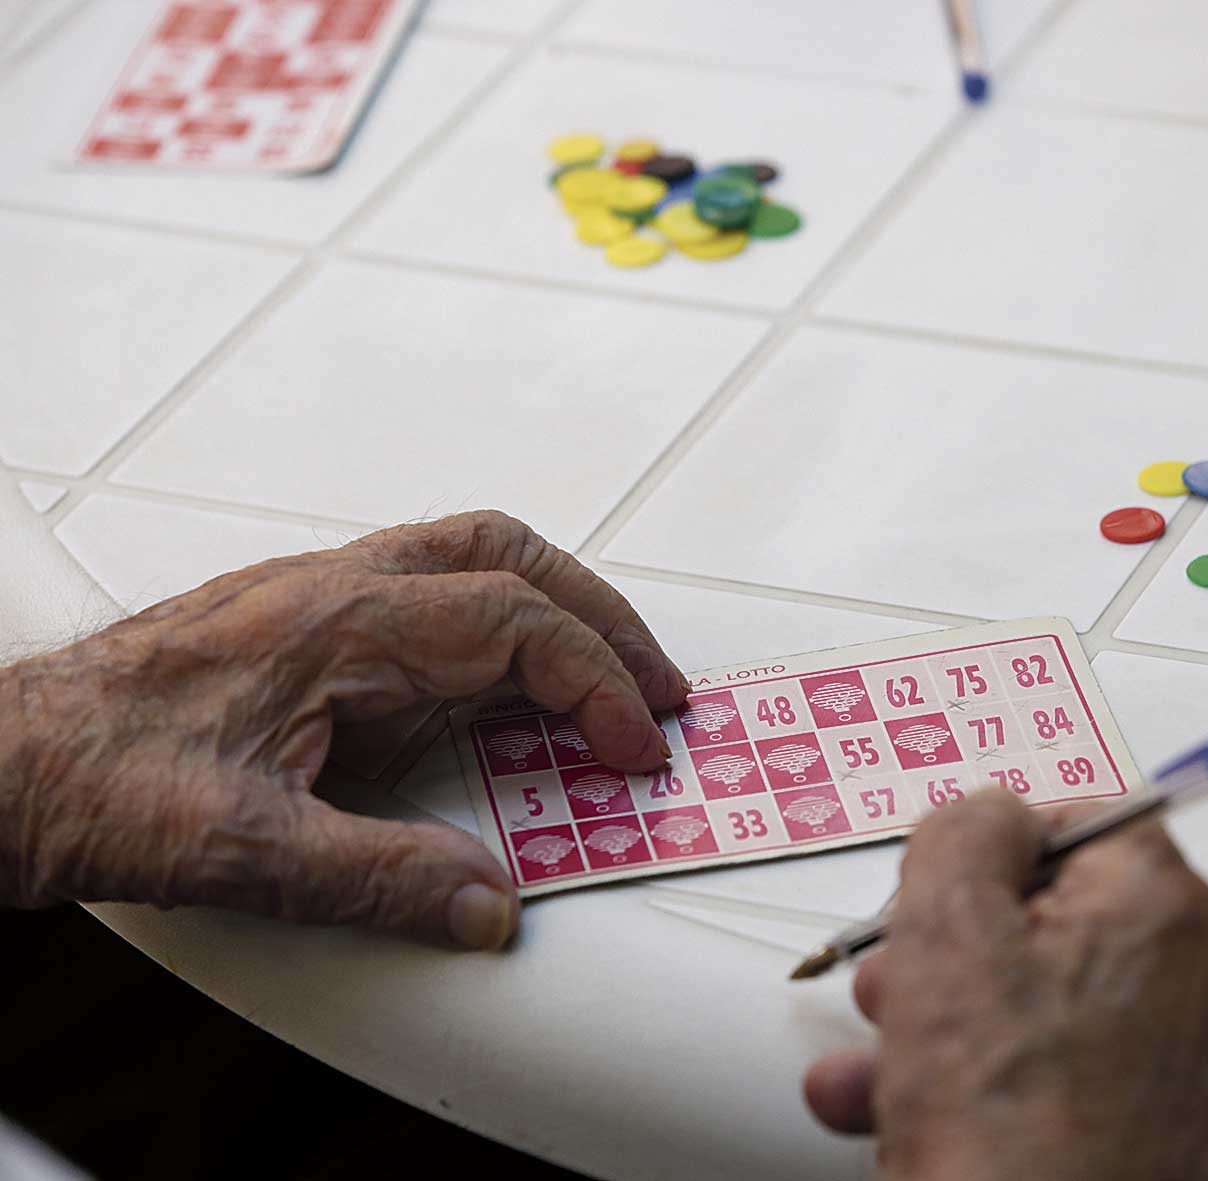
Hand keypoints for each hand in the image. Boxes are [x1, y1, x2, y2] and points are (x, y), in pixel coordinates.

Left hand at [0, 510, 687, 948]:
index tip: (632, 746)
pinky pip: (435, 590)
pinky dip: (502, 625)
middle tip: (656, 690)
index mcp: (340, 623)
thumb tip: (483, 899)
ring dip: (560, 609)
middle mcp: (338, 590)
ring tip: (607, 672)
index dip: (597, 684)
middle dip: (606, 622)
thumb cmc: (90, 778)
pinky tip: (505, 683)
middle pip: (515, 561)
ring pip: (476, 558)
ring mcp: (322, 597)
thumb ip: (379, 876)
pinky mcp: (306, 623)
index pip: (516, 624)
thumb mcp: (245, 851)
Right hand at [802, 792, 1207, 1180]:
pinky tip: (929, 1130)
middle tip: (894, 992)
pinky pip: (1088, 1092)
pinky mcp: (1189, 1151)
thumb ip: (964, 835)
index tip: (938, 894)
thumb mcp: (945, 936)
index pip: (1082, 821)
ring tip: (873, 1080)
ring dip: (954, 1034)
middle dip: (953, 955)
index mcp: (1164, 909)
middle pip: (1064, 927)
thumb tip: (988, 813)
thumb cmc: (1013, 1140)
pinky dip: (1012, 1097)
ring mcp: (1204, 1078)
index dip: (990, 853)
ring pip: (1060, 1018)